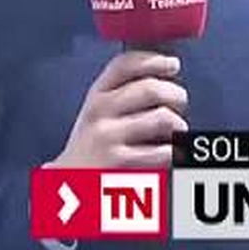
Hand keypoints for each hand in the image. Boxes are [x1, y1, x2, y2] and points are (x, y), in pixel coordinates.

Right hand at [48, 51, 188, 168]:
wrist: (68, 188)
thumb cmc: (96, 146)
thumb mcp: (100, 114)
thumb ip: (126, 91)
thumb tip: (168, 69)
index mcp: (96, 96)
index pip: (125, 65)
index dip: (154, 60)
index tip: (173, 65)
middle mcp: (99, 113)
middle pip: (152, 89)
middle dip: (176, 95)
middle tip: (180, 104)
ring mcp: (108, 138)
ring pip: (163, 119)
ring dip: (179, 126)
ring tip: (175, 133)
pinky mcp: (121, 164)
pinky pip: (166, 151)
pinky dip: (175, 153)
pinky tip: (167, 156)